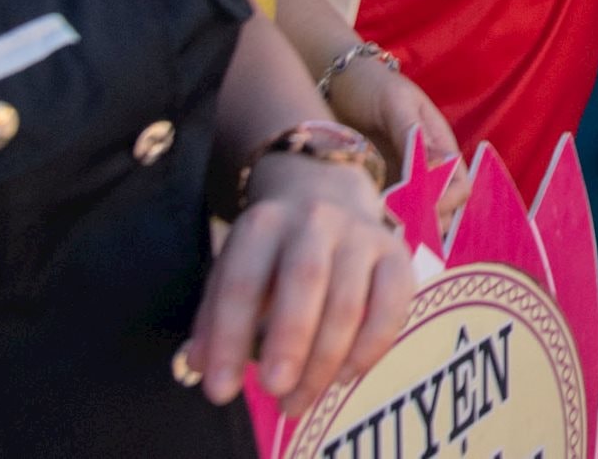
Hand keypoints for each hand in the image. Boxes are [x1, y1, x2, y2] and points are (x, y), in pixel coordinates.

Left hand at [191, 155, 411, 416]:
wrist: (329, 196)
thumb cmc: (272, 253)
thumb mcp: (235, 269)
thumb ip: (216, 317)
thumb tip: (200, 363)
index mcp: (264, 224)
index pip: (242, 282)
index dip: (229, 338)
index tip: (221, 391)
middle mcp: (315, 220)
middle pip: (305, 278)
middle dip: (290, 340)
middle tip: (275, 391)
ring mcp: (361, 234)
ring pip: (349, 299)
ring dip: (325, 360)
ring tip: (299, 401)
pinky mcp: (397, 254)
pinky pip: (393, 303)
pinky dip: (371, 346)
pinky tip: (344, 376)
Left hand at [323, 55, 469, 232]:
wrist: (335, 82)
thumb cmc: (371, 86)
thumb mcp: (395, 104)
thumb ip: (416, 135)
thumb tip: (443, 166)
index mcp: (439, 145)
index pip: (459, 184)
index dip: (448, 203)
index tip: (422, 210)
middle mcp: (425, 167)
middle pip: (443, 208)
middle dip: (428, 225)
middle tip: (401, 233)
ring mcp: (400, 180)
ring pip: (415, 217)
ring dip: (404, 230)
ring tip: (382, 235)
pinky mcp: (376, 188)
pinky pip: (385, 214)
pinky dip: (380, 225)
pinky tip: (366, 228)